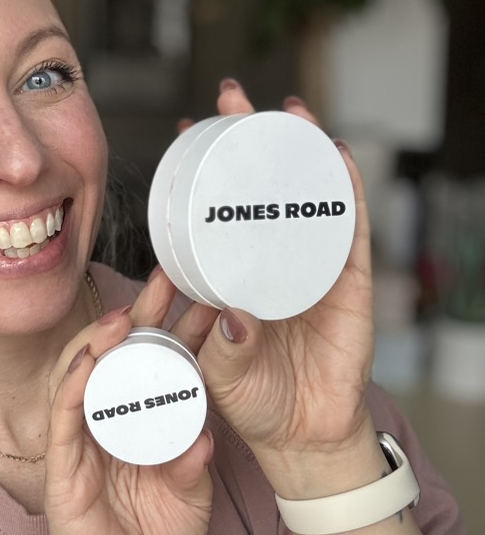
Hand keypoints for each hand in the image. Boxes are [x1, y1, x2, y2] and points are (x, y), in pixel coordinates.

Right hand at [44, 271, 213, 534]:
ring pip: (84, 375)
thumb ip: (195, 465)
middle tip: (163, 282)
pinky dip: (74, 387)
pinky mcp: (62, 466)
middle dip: (139, 316)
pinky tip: (88, 363)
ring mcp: (82, 440)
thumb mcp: (191, 496)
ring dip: (100, 343)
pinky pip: (64, 418)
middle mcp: (108, 420)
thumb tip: (206, 435)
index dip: (172, 328)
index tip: (197, 294)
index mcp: (139, 421)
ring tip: (124, 317)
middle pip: (118, 356)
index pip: (153, 363)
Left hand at [180, 80, 376, 493]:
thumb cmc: (252, 396)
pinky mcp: (350, 283)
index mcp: (232, 270)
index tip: (183, 129)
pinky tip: (337, 157)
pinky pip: (351, 231)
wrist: (301, 436)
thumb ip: (225, 345)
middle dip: (248, 138)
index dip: (202, 168)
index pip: (217, 206)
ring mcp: (310, 266)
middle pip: (261, 186)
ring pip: (307, 196)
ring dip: (300, 149)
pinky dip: (347, 193)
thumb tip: (233, 313)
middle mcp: (270, 258)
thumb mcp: (220, 370)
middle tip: (232, 97)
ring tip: (288, 110)